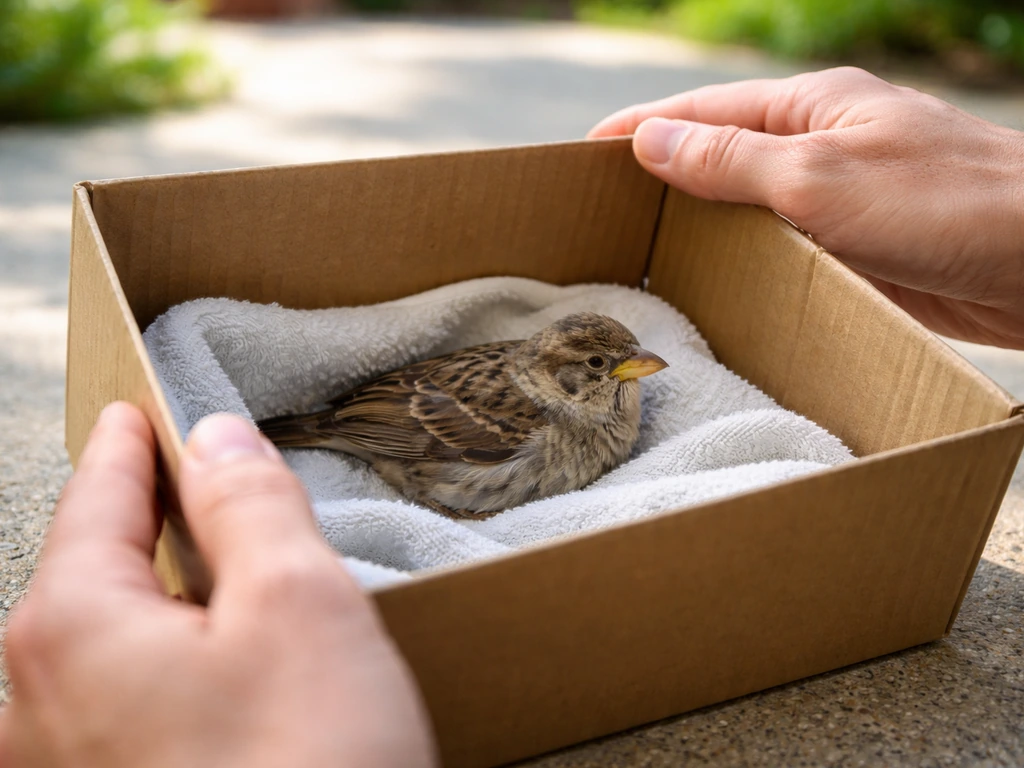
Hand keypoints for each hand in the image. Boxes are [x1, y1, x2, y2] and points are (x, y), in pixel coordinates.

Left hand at [0, 403, 436, 767]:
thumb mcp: (300, 606)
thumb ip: (251, 505)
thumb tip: (217, 439)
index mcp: (67, 633)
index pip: (98, 499)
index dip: (129, 447)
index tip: (136, 412)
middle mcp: (28, 709)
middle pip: (85, 576)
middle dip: (139, 526)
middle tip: (189, 490)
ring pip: (97, 651)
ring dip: (151, 606)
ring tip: (212, 586)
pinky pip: (112, 714)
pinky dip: (157, 672)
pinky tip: (212, 688)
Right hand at [590, 67, 1023, 348]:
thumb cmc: (945, 204)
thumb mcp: (821, 177)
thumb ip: (733, 160)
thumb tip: (652, 140)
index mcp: (811, 107)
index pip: (702, 110)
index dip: (640, 131)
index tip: (583, 157)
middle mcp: (821, 144)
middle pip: (720, 154)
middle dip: (662, 179)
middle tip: (602, 218)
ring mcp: (840, 195)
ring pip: (748, 205)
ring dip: (701, 225)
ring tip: (642, 256)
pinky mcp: (857, 243)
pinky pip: (781, 244)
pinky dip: (743, 259)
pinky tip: (715, 283)